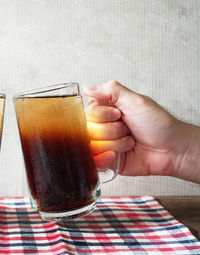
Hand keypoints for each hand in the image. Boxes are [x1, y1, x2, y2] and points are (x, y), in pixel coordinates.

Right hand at [84, 81, 199, 181]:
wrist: (172, 149)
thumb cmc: (159, 124)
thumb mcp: (136, 101)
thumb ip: (111, 90)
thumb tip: (87, 88)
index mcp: (106, 110)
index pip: (86, 112)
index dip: (101, 115)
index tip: (118, 114)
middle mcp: (102, 126)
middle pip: (88, 130)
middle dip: (110, 130)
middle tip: (126, 128)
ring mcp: (103, 144)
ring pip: (92, 146)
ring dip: (114, 144)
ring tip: (129, 142)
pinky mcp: (105, 161)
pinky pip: (93, 162)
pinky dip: (105, 158)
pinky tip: (117, 156)